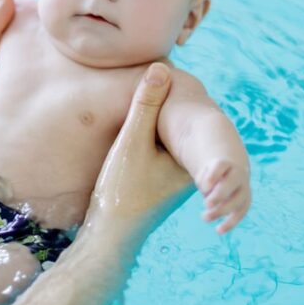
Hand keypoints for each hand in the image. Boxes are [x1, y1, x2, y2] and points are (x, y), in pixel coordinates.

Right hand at [90, 63, 192, 223]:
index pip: (192, 117)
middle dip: (171, 107)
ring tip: (145, 99)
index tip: (171, 72)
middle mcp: (189, 170)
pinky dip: (151, 138)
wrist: (110, 236)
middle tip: (158, 79)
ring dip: (159, 123)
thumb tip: (161, 68)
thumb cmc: (123, 191)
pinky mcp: (159, 185)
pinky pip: (160, 152)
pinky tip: (135, 130)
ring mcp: (174, 179)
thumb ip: (145, 105)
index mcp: (193, 160)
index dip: (180, 93)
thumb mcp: (132, 142)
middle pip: (182, 128)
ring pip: (170, 140)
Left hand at [197, 159, 250, 233]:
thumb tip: (207, 192)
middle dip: (219, 195)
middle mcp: (237, 175)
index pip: (220, 166)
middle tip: (206, 204)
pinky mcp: (246, 201)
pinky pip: (241, 212)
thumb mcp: (204, 174)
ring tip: (205, 218)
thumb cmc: (212, 174)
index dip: (213, 176)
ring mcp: (244, 188)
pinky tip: (219, 230)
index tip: (204, 187)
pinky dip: (231, 222)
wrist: (230, 172)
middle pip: (230, 184)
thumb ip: (204, 181)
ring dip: (222, 211)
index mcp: (225, 164)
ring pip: (237, 200)